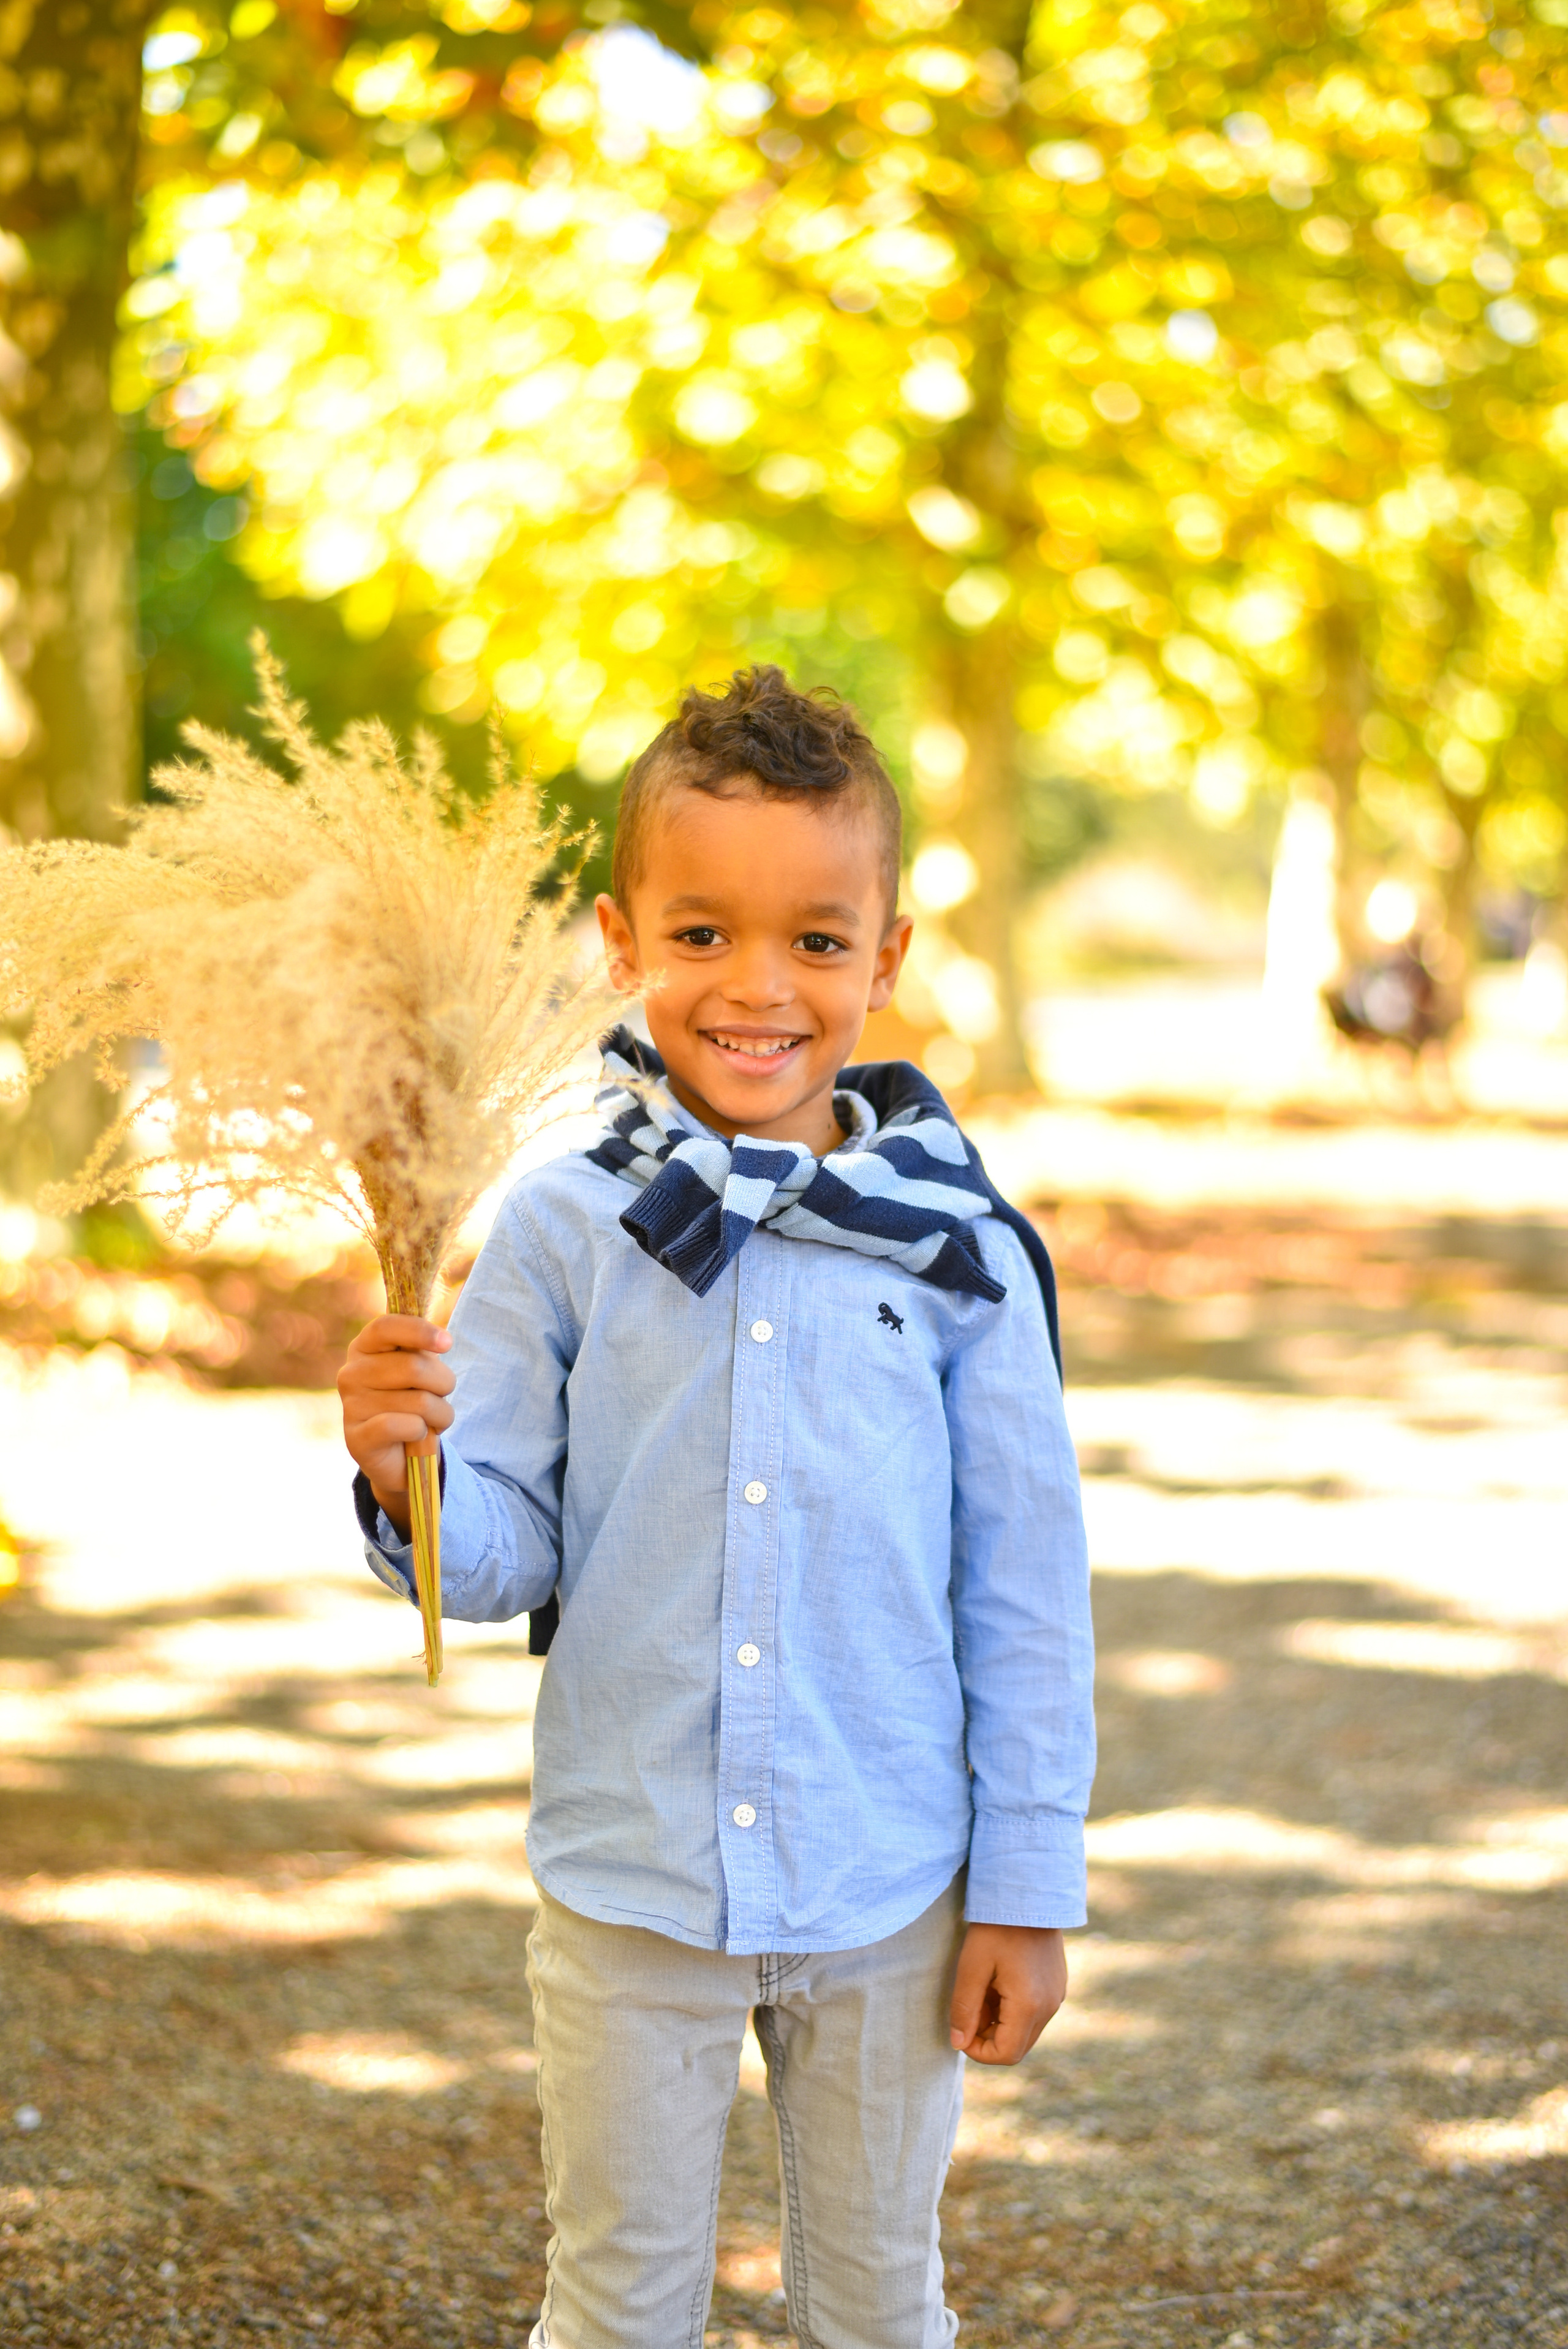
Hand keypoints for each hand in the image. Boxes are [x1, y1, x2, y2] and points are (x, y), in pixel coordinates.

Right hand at [337, 1315, 454, 1535]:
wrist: (400, 1455)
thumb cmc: (413, 1402)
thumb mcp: (419, 1370)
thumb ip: (422, 1350)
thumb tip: (440, 1339)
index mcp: (364, 1348)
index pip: (385, 1327)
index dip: (419, 1331)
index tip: (447, 1343)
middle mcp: (351, 1374)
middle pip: (413, 1367)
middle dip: (444, 1383)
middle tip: (443, 1395)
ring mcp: (350, 1407)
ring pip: (418, 1401)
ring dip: (440, 1413)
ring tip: (433, 1419)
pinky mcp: (357, 1439)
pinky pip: (405, 1426)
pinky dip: (422, 1431)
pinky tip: (416, 1434)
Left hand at [948, 1924, 1066, 2064]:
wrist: (1028, 1891)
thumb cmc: (996, 1926)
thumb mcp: (971, 1966)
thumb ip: (964, 2009)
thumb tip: (958, 2044)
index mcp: (1029, 2005)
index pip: (1006, 2054)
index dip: (979, 2051)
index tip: (961, 2030)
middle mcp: (1050, 2006)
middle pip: (1018, 2047)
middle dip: (989, 2038)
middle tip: (970, 2009)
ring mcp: (1057, 1995)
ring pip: (1026, 2031)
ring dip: (1001, 2023)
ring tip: (984, 1989)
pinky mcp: (1058, 1985)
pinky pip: (1035, 2013)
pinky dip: (1014, 2010)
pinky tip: (999, 1981)